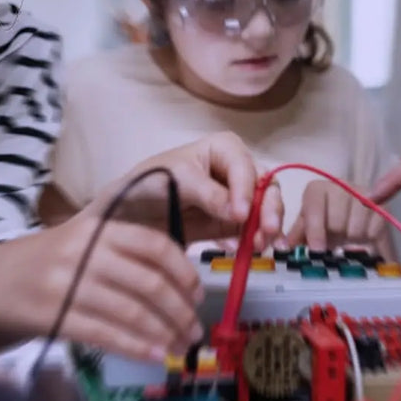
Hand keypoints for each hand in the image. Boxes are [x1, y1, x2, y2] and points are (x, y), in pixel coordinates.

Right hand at [0, 209, 204, 361]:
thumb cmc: (40, 262)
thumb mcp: (80, 241)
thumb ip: (122, 251)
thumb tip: (176, 281)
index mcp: (97, 227)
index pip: (154, 245)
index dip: (183, 270)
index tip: (197, 292)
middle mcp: (84, 250)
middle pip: (148, 281)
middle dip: (180, 309)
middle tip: (195, 328)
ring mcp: (66, 283)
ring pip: (131, 311)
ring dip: (165, 333)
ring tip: (182, 347)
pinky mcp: (53, 316)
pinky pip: (106, 334)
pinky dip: (137, 347)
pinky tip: (156, 356)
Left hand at [105, 131, 283, 242]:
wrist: (130, 215)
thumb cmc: (149, 183)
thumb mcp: (176, 180)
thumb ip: (208, 194)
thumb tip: (238, 213)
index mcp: (222, 149)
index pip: (243, 166)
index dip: (246, 189)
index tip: (240, 213)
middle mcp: (236, 171)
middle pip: (265, 185)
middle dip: (270, 208)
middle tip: (267, 230)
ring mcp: (239, 198)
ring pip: (267, 208)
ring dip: (269, 226)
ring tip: (260, 245)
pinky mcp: (235, 223)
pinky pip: (256, 230)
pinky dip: (261, 240)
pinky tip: (258, 250)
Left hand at [287, 180, 387, 251]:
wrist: (354, 224)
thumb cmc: (325, 226)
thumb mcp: (306, 231)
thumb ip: (295, 237)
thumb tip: (281, 247)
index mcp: (317, 190)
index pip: (314, 206)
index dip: (315, 229)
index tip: (318, 249)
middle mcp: (340, 185)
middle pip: (336, 219)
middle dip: (335, 237)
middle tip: (335, 241)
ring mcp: (364, 193)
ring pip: (355, 227)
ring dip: (352, 239)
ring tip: (348, 238)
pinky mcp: (383, 206)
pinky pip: (375, 230)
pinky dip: (369, 240)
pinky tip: (364, 237)